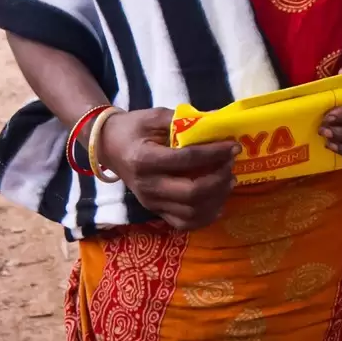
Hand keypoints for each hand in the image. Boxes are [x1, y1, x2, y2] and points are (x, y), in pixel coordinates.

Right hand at [96, 107, 236, 231]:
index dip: (214, 153)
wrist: (107, 147)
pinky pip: (183, 223)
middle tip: (231, 165)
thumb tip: (218, 119)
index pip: (187, 160)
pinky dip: (204, 217)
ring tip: (228, 181)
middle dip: (219, 179)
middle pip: (191, 192)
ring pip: (190, 212)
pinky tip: (218, 203)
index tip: (234, 146)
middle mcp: (148, 186)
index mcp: (145, 159)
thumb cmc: (133, 129)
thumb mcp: (155, 116)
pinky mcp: (155, 211)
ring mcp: (150, 202)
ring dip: (216, 198)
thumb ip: (185, 119)